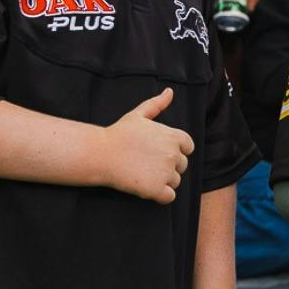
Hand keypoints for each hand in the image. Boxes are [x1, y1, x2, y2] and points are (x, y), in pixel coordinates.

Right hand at [101, 88, 194, 202]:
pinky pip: (169, 197)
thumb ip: (157, 104)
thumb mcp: (138, 115)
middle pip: (182, 165)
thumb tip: (170, 91)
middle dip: (168, 166)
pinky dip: (160, 195)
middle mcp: (173, 154)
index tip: (157, 151)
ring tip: (143, 173)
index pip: (188, 147)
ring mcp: (166, 172)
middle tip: (146, 163)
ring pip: (175, 181)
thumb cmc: (119, 134)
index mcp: (173, 136)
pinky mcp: (157, 189)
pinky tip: (146, 187)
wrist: (100, 154)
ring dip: (163, 181)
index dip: (175, 150)